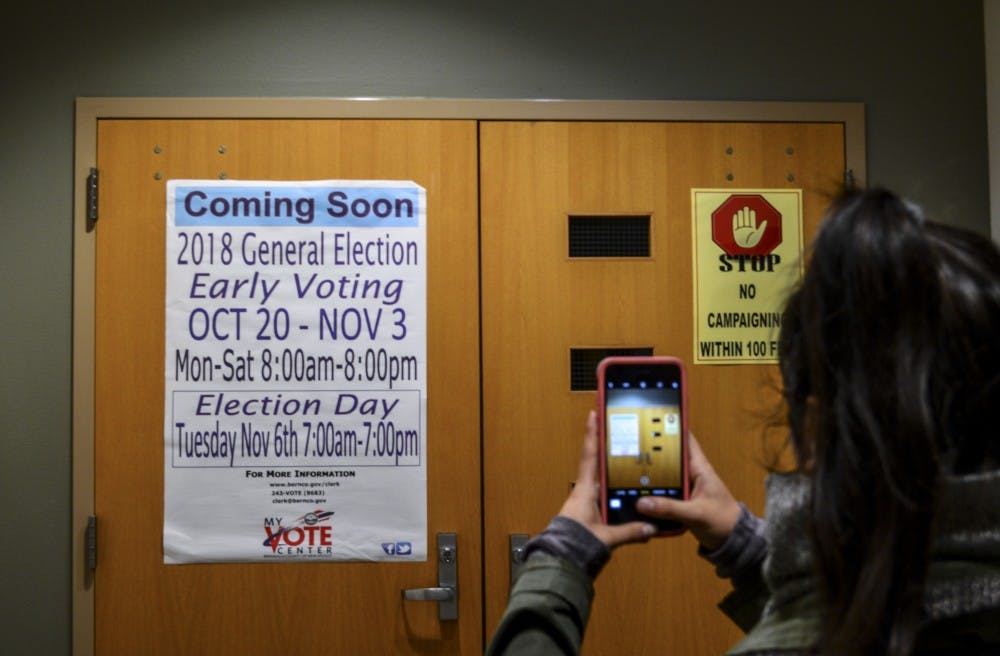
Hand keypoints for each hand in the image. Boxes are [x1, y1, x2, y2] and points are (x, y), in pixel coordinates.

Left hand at [557, 411, 657, 548]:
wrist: (561, 558)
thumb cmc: (576, 543)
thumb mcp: (606, 537)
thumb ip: (630, 531)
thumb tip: (650, 527)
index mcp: (585, 490)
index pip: (589, 456)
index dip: (591, 435)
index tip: (593, 415)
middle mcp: (584, 490)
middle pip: (595, 461)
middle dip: (604, 444)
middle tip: (612, 426)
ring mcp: (585, 499)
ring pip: (599, 476)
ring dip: (608, 464)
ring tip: (622, 450)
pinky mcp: (587, 510)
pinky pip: (600, 491)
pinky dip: (610, 485)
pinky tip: (623, 486)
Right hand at [635, 434, 740, 551]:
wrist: (731, 541)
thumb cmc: (724, 522)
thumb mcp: (697, 514)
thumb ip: (671, 509)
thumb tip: (644, 503)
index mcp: (700, 468)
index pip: (685, 439)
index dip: (671, 426)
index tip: (653, 417)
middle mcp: (691, 474)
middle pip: (668, 456)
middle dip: (651, 451)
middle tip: (630, 446)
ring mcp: (685, 486)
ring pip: (663, 474)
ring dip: (649, 474)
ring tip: (627, 468)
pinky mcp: (680, 499)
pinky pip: (662, 491)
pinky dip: (651, 491)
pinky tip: (637, 493)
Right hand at [732, 207, 767, 248]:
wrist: (746, 251)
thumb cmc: (753, 244)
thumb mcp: (759, 235)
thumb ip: (762, 227)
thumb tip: (765, 221)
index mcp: (752, 230)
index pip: (752, 221)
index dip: (752, 216)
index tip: (752, 211)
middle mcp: (746, 230)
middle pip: (746, 220)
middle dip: (746, 214)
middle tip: (746, 207)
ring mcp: (741, 231)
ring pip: (740, 222)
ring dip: (740, 216)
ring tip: (740, 210)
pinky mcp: (736, 233)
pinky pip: (735, 226)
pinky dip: (735, 221)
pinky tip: (735, 215)